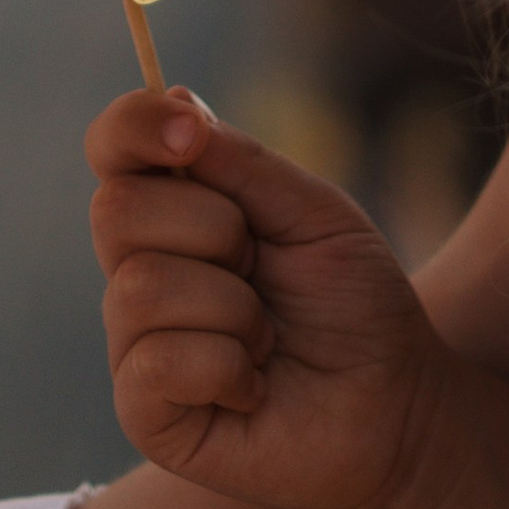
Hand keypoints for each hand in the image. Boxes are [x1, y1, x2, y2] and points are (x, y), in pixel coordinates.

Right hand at [87, 87, 460, 508]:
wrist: (396, 404)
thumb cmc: (355, 304)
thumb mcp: (312, 211)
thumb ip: (240, 161)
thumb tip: (170, 96)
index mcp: (175, 212)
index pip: (113, 148)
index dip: (134, 126)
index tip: (189, 132)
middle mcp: (140, 271)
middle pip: (116, 210)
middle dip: (215, 229)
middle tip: (262, 267)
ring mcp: (134, 344)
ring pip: (142, 287)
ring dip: (234, 309)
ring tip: (268, 338)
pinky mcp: (145, 413)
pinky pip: (157, 362)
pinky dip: (227, 367)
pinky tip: (254, 387)